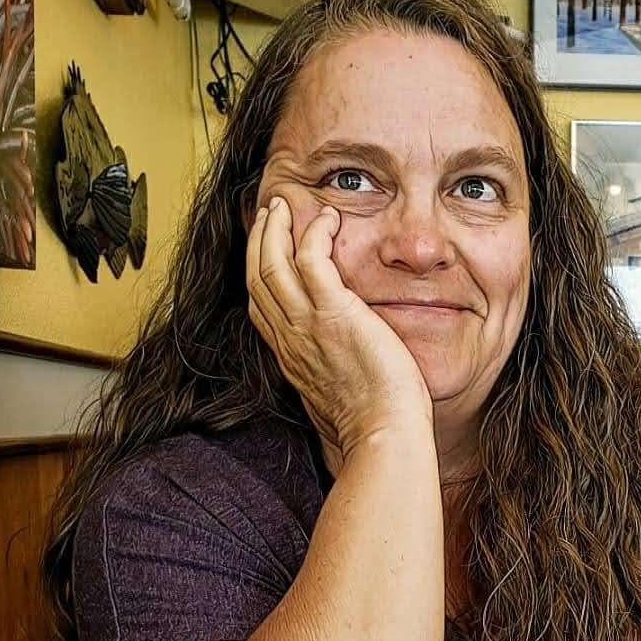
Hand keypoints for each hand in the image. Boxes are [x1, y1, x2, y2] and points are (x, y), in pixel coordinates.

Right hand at [246, 195, 432, 471]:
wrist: (382, 434)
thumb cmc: (373, 424)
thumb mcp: (338, 396)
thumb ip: (332, 373)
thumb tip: (343, 368)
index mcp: (291, 358)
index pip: (261, 306)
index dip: (260, 273)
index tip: (268, 250)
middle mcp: (290, 338)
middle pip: (258, 277)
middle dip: (260, 240)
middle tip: (271, 214)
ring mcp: (307, 324)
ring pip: (272, 263)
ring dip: (276, 229)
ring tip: (285, 206)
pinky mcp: (333, 312)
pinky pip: (311, 258)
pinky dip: (314, 232)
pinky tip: (328, 218)